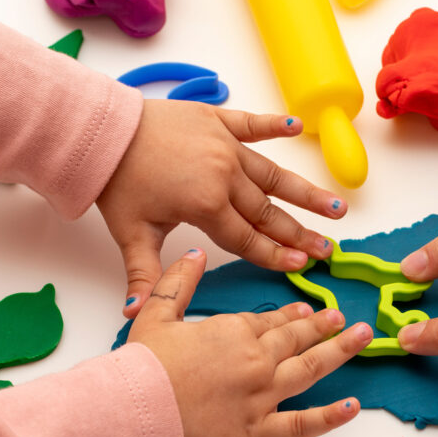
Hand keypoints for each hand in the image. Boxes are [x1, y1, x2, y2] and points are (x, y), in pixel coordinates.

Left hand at [96, 99, 348, 316]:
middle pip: (269, 212)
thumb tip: (133, 315)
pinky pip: (252, 123)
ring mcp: (224, 146)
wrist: (102, 131)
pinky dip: (274, 125)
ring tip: (336, 205)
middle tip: (329, 248)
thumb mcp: (130, 232)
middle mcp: (224, 175)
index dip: (276, 255)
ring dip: (306, 192)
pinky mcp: (217, 121)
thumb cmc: (117, 182)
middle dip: (301, 234)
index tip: (303, 265)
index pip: (247, 238)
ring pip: (273, 174)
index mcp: (206, 205)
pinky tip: (299, 127)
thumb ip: (142, 274)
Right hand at [127, 247, 371, 436]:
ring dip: (339, 351)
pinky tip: (353, 407)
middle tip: (339, 318)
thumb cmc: (142, 369)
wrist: (134, 417)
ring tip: (360, 338)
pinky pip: (303, 424)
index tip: (307, 311)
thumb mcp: (155, 315)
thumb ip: (178, 281)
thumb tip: (195, 253)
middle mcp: (256, 360)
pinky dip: (330, 417)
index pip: (270, 321)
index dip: (290, 315)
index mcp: (234, 331)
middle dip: (320, 326)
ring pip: (310, 369)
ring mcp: (263, 396)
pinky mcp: (261, 432)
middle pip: (295, 340)